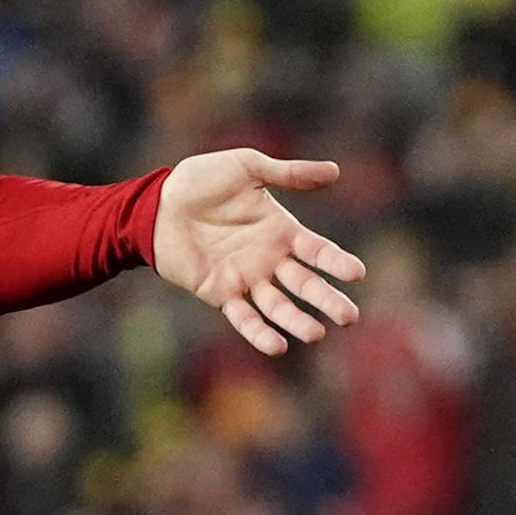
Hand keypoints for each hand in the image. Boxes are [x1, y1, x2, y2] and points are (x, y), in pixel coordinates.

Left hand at [151, 148, 364, 356]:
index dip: (337, 262)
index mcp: (280, 230)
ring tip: (316, 335)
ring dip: (297, 321)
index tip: (358, 274)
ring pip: (278, 305)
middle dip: (327, 301)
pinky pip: (243, 317)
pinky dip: (259, 333)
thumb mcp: (248, 168)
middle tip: (349, 317)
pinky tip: (278, 346)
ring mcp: (245, 278)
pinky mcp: (220, 292)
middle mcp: (268, 258)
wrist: (157, 202)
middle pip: (304, 284)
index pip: (317, 251)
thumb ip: (290, 174)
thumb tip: (335, 171)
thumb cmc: (201, 180)